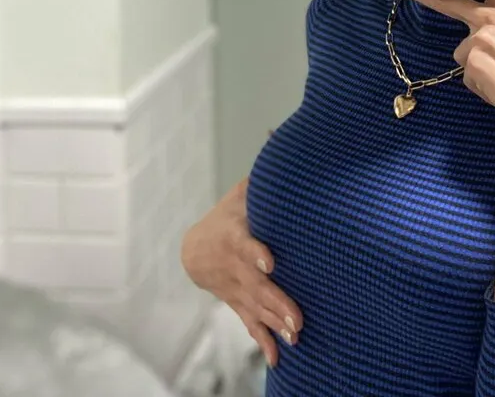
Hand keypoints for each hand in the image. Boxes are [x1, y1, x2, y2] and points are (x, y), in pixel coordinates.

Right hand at [181, 178, 302, 367]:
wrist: (196, 251)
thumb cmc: (228, 217)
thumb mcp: (242, 194)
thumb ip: (263, 175)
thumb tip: (278, 135)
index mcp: (234, 236)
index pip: (244, 244)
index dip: (254, 253)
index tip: (269, 262)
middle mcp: (234, 267)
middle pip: (256, 285)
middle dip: (276, 300)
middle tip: (297, 315)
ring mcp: (236, 289)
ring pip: (257, 307)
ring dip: (276, 321)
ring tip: (297, 334)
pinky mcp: (239, 304)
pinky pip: (251, 324)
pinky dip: (264, 341)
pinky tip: (279, 358)